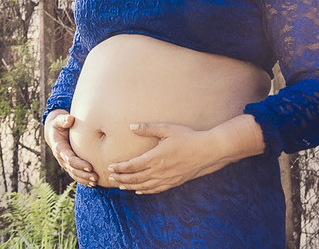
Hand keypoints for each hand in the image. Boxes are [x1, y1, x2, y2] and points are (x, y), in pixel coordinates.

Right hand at [44, 110, 97, 186]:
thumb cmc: (58, 124)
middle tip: (95, 177)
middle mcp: (61, 157)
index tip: (90, 166)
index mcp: (59, 147)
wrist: (53, 132)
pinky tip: (92, 184)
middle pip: (72, 169)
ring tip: (95, 182)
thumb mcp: (59, 120)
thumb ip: (63, 119)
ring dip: (84, 179)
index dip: (78, 163)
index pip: (69, 158)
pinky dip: (83, 180)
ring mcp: (64, 162)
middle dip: (83, 174)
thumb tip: (70, 119)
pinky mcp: (69, 165)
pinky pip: (75, 175)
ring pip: (73, 174)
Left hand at [106, 122, 220, 193]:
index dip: (120, 168)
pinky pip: (157, 189)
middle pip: (136, 178)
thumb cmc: (187, 137)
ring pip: (145, 186)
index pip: (132, 166)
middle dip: (122, 179)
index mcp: (156, 157)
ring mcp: (168, 178)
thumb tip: (131, 126)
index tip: (110, 167)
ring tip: (121, 186)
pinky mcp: (175, 182)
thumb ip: (148, 128)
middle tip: (111, 178)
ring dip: (131, 186)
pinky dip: (146, 191)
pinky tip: (140, 191)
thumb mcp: (167, 129)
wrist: (208, 151)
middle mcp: (160, 171)